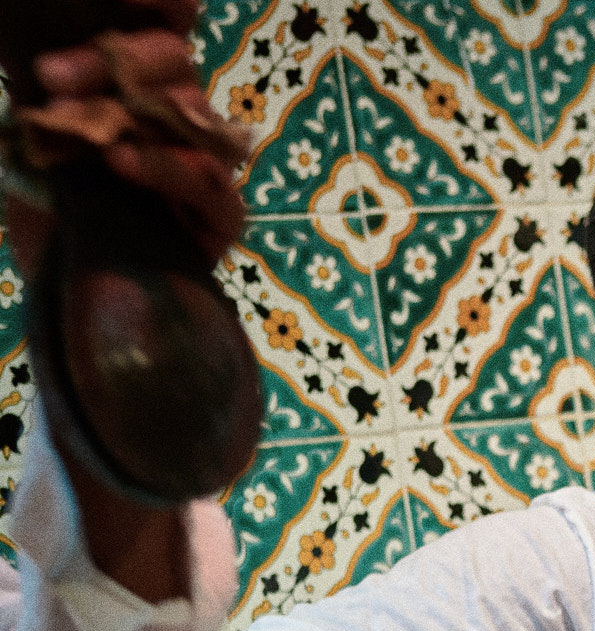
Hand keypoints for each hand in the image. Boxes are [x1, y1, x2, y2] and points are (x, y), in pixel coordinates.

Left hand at [7, 14, 248, 270]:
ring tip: (70, 117)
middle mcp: (175, 116)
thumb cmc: (49, 206)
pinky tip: (120, 160)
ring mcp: (205, 166)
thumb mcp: (31, 131)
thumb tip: (36, 45)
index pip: (164, 25)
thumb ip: (49, 85)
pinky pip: (213, 185)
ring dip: (135, 110)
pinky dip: (167, 169)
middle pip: (174, 61)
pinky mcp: (220, 219)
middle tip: (48, 76)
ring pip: (196, 116)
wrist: (67, 295)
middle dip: (116, 59)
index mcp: (136, 82)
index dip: (157, 4)